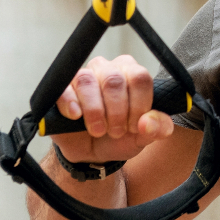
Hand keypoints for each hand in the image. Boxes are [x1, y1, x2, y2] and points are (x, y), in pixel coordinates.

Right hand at [50, 55, 174, 163]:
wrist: (93, 152)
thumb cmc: (121, 136)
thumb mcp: (144, 136)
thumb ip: (157, 128)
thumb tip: (147, 123)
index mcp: (132, 73)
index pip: (140, 78)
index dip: (139, 105)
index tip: (134, 127)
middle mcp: (109, 68)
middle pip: (114, 80)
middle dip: (117, 112)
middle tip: (116, 131)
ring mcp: (84, 76)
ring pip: (87, 81)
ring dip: (95, 111)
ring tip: (98, 130)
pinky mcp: (62, 90)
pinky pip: (63, 88)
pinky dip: (70, 103)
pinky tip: (76, 116)